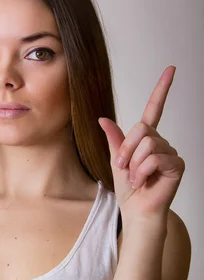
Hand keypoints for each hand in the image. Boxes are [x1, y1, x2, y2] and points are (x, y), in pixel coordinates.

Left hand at [98, 66, 185, 220]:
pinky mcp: (177, 165)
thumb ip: (114, 140)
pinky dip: (143, 171)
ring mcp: (170, 153)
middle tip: (123, 167)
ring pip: (147, 144)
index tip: (171, 69)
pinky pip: (155, 158)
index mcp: (146, 138)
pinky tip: (144, 181)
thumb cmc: (128, 189)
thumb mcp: (116, 161)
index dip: (162, 89)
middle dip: (127, 149)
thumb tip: (103, 118)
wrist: (136, 210)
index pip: (154, 109)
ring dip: (134, 164)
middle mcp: (160, 142)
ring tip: (136, 177)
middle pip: (141, 129)